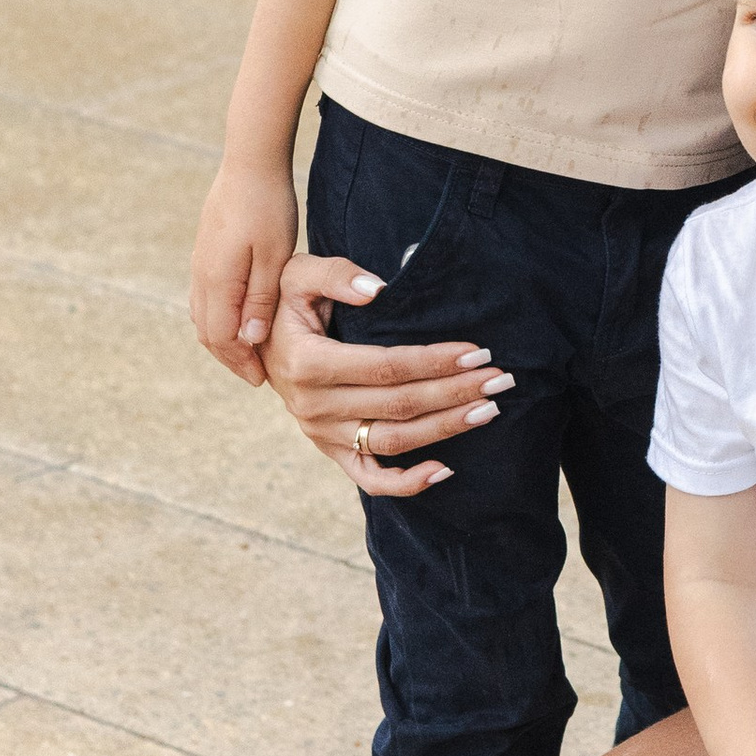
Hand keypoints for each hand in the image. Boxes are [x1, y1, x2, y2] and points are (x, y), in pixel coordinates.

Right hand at [190, 161, 299, 384]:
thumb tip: (249, 340)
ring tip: (248, 353)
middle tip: (255, 375)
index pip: (222, 338)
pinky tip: (236, 319)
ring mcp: (200, 264)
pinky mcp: (205, 252)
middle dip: (230, 358)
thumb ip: (261, 299)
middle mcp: (202, 277)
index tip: (262, 381)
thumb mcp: (274, 256)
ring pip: (203, 316)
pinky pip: (203, 298)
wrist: (248, 162)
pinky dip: (218, 318)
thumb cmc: (269, 207)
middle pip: (208, 333)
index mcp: (218, 282)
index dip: (241, 362)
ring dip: (222, 339)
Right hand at [263, 251, 511, 497]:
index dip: (434, 362)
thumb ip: (335, 274)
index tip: (476, 353)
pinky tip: (445, 470)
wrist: (255, 339)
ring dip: (445, 428)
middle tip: (500, 380)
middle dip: (455, 392)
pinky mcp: (329, 450)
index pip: (386, 366)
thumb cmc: (287, 301)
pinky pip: (368, 477)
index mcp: (307, 363)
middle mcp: (313, 406)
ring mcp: (321, 434)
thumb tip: (377, 289)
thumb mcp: (297, 272)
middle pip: (399, 405)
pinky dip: (406, 483)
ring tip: (489, 410)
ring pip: (393, 440)